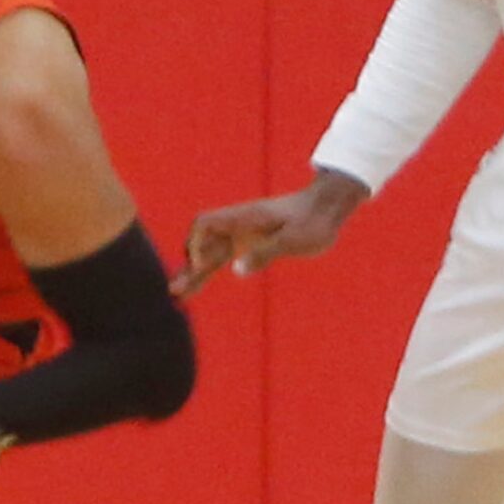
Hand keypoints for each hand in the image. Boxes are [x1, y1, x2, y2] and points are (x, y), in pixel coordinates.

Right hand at [174, 167, 368, 296]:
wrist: (328, 207)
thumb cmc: (313, 221)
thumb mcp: (293, 240)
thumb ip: (264, 254)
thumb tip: (236, 269)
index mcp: (245, 218)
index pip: (205, 224)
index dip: (197, 243)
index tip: (203, 265)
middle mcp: (238, 224)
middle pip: (202, 242)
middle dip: (188, 266)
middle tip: (175, 291)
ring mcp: (242, 233)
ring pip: (210, 253)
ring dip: (195, 272)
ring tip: (179, 296)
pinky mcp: (250, 242)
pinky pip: (223, 256)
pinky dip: (209, 269)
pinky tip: (198, 283)